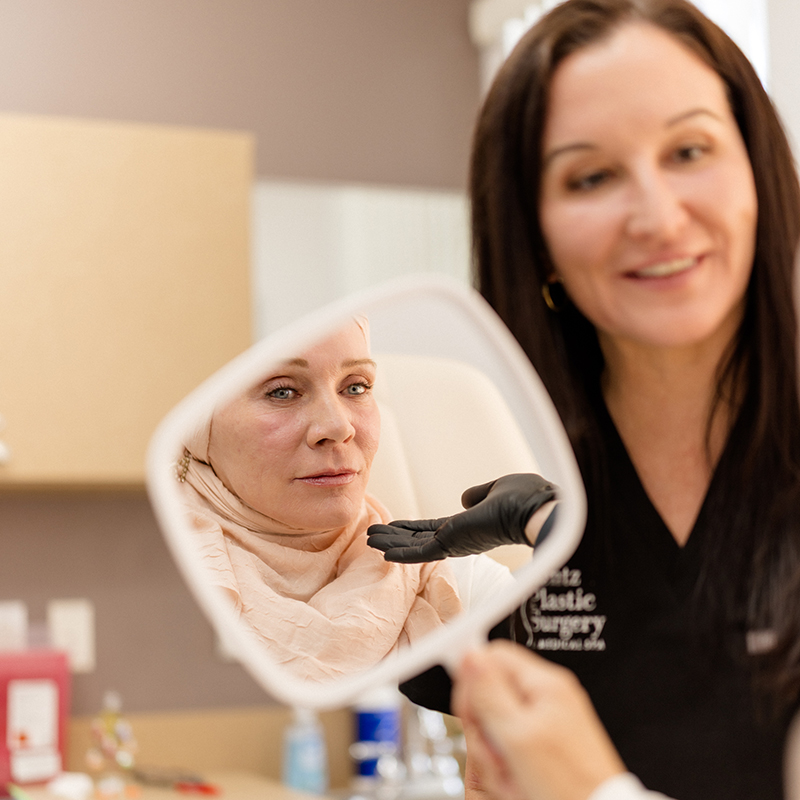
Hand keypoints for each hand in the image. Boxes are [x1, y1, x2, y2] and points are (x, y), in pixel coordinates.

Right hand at [367, 473, 556, 562]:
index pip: (431, 528)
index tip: (392, 525)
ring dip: (391, 544)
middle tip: (371, 536)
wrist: (535, 509)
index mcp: (467, 526)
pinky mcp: (453, 546)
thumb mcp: (495, 491)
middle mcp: (458, 538)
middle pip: (417, 539)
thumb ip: (478, 494)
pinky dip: (401, 553)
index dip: (410, 527)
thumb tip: (465, 498)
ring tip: (369, 540)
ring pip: (415, 547)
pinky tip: (383, 553)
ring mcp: (454, 544)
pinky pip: (421, 553)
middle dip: (394, 537)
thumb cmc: (524, 498)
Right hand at [453, 641, 626, 799]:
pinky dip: (507, 763)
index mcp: (544, 682)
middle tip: (497, 751)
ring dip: (495, 751)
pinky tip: (518, 780)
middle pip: (491, 690)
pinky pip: (510, 742)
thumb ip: (488, 691)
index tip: (471, 711)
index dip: (473, 682)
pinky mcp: (545, 743)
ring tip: (512, 772)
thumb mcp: (517, 736)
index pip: (493, 655)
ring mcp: (548, 720)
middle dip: (484, 726)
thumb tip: (469, 653)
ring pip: (496, 721)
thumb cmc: (569, 784)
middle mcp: (547, 696)